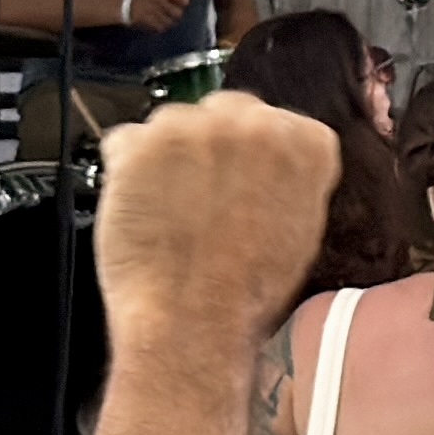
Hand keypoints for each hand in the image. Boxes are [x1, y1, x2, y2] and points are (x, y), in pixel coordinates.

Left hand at [96, 101, 342, 353]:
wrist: (193, 322)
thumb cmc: (243, 296)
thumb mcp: (301, 232)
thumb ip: (289, 181)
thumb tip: (267, 165)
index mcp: (307, 143)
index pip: (276, 122)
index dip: (250, 157)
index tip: (242, 180)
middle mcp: (254, 123)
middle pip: (224, 112)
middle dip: (210, 148)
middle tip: (200, 198)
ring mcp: (195, 128)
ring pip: (173, 124)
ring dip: (167, 157)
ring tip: (170, 212)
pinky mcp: (141, 142)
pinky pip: (126, 142)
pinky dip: (127, 170)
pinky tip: (142, 209)